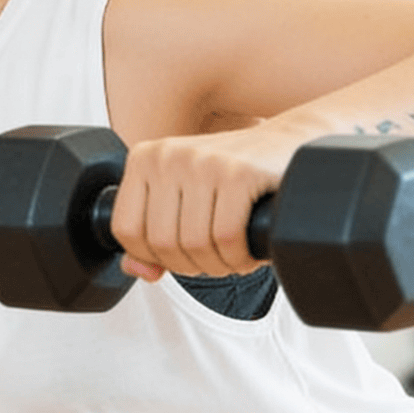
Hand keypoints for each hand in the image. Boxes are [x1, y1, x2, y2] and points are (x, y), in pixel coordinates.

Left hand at [108, 124, 305, 282]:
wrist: (288, 143)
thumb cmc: (235, 174)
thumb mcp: (184, 197)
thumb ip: (152, 234)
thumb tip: (137, 269)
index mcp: (145, 159)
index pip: (125, 230)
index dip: (153, 257)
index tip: (180, 256)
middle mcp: (169, 156)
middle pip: (163, 243)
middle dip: (192, 266)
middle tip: (215, 260)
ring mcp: (204, 162)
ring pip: (196, 244)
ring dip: (219, 265)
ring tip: (234, 256)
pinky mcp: (240, 172)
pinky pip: (227, 236)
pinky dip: (240, 257)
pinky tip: (249, 251)